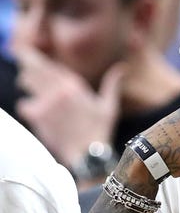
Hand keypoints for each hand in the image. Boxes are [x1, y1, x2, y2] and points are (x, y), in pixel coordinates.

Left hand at [14, 46, 125, 165]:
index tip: (35, 58)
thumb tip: (123, 67)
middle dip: (28, 64)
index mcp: (74, 85)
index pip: (49, 64)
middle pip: (33, 67)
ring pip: (25, 81)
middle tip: (25, 62)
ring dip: (27, 82)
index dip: (40, 61)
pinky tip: (35, 110)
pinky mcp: (37, 116)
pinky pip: (23, 104)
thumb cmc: (99, 130)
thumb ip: (112, 83)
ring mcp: (46, 102)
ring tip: (29, 85)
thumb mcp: (109, 105)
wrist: (87, 154)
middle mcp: (58, 90)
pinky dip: (27, 105)